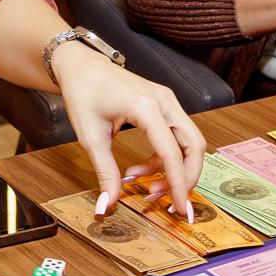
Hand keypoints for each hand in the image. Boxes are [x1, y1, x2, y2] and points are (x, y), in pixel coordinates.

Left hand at [49, 44, 206, 221]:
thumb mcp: (90, 137)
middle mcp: (164, 102)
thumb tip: (107, 205)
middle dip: (185, 178)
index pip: (172, 152)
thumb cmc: (83, 93)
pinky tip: (142, 168)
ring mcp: (168, 101)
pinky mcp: (165, 104)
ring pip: (189, 142)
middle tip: (166, 202)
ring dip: (175, 170)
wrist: (81, 66)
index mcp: (146, 108)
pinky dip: (166, 157)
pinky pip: (177, 136)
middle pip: (194, 147)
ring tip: (148, 187)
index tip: (179, 209)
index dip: (178, 184)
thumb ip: (104, 172)